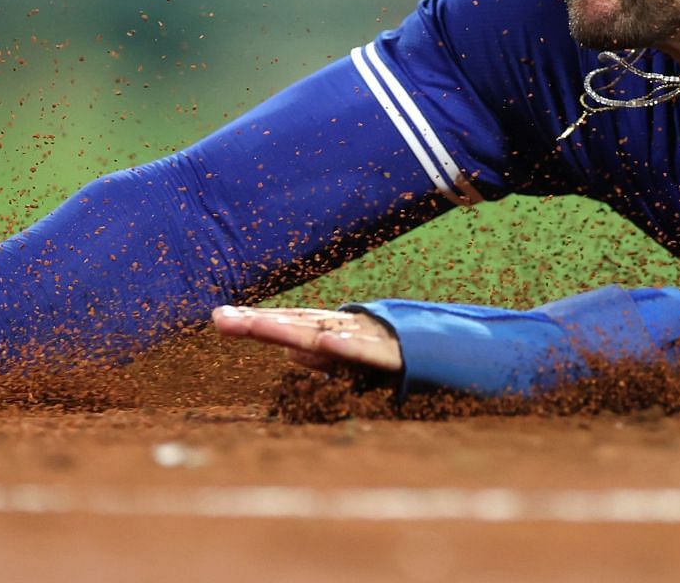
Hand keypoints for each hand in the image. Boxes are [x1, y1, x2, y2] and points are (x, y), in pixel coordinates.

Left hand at [210, 305, 401, 372]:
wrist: (459, 355)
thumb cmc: (404, 358)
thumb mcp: (358, 361)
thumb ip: (324, 357)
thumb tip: (287, 352)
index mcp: (339, 331)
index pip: (291, 323)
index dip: (257, 320)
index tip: (220, 317)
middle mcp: (350, 329)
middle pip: (297, 324)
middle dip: (259, 322)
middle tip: (220, 319)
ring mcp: (371, 339)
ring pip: (323, 335)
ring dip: (288, 329)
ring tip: (253, 326)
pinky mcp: (395, 356)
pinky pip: (368, 353)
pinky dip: (347, 347)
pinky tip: (323, 344)